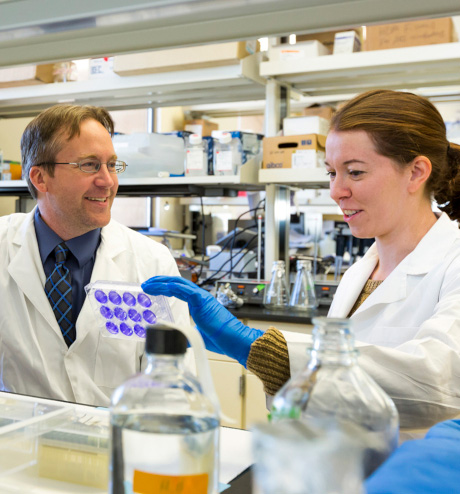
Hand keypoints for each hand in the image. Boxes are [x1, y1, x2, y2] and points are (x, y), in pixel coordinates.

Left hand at [142, 276, 263, 366]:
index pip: (178, 289)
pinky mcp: (202, 300)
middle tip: (145, 284)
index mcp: (198, 303)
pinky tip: (160, 287)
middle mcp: (199, 297)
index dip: (164, 287)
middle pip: (176, 283)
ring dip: (161, 283)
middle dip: (159, 281)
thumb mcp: (197, 336)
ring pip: (177, 284)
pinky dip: (170, 287)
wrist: (233, 339)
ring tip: (147, 285)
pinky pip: (184, 290)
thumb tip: (175, 338)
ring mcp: (201, 297)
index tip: (151, 289)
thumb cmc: (220, 338)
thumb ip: (185, 334)